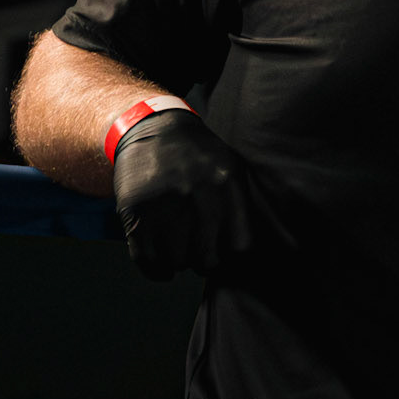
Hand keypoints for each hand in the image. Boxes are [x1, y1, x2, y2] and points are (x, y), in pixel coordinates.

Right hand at [111, 108, 252, 280]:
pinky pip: (147, 260)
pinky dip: (156, 270)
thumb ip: (245, 206)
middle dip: (204, 260)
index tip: (224, 250)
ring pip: (177, 263)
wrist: (151, 128)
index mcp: (228, 186)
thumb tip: (262, 251)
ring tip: (178, 244)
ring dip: (178, 260)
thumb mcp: (232, 168)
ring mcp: (165, 205)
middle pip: (208, 261)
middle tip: (198, 248)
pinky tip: (161, 264)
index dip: (232, 256)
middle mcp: (199, 196)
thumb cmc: (199, 157)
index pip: (240, 248)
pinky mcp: (136, 212)